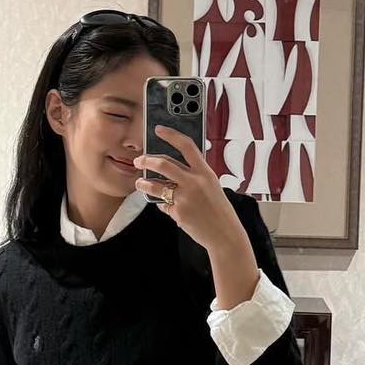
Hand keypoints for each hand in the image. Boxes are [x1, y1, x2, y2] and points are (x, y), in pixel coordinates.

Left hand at [133, 126, 247, 254]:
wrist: (225, 234)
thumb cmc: (219, 210)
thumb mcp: (212, 186)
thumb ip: (195, 176)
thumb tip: (172, 169)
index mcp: (205, 173)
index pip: (187, 146)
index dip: (171, 135)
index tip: (159, 129)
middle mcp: (195, 182)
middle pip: (164, 163)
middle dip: (147, 160)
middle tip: (139, 161)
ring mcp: (185, 198)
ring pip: (156, 185)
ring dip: (144, 183)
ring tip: (140, 183)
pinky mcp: (178, 212)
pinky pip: (163, 204)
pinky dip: (162, 204)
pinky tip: (166, 206)